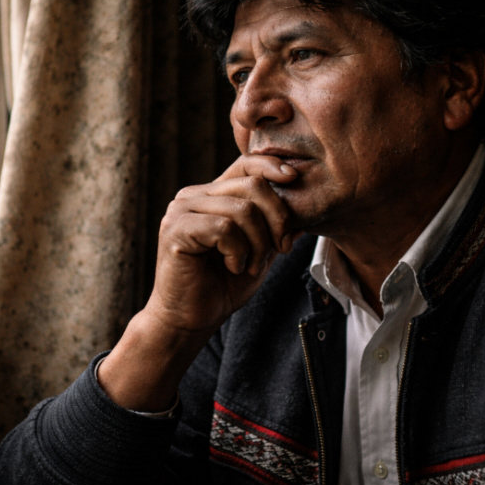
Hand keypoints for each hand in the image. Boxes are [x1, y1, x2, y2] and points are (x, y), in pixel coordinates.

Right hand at [147, 154, 300, 332]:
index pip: (245, 164)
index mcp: (212, 195)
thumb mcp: (260, 252)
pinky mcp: (176, 230)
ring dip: (258, 243)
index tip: (294, 179)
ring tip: (251, 266)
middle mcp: (193, 196)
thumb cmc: (222, 286)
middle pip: (252, 185)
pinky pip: (224, 228)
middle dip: (277, 219)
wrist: (191, 319)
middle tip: (280, 250)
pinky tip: (234, 267)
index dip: (272, 166)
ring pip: (242, 209)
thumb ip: (276, 229)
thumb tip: (308, 211)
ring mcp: (181, 211)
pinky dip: (238, 252)